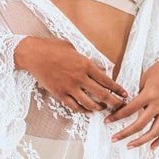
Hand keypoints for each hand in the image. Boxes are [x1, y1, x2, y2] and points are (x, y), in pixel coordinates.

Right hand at [14, 36, 128, 113]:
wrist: (33, 54)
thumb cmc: (53, 48)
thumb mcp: (74, 49)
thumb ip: (87, 60)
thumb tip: (99, 68)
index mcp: (85, 64)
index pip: (107, 80)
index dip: (118, 89)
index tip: (125, 94)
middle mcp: (79, 77)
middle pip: (102, 95)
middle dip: (114, 102)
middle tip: (121, 107)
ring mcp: (69, 87)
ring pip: (89, 104)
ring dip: (99, 108)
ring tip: (103, 108)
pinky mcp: (59, 94)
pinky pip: (74, 106)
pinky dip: (83, 110)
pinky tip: (87, 110)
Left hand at [104, 52, 158, 149]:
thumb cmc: (157, 71)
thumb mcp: (143, 79)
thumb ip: (136, 95)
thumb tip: (124, 108)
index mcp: (149, 94)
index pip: (130, 110)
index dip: (117, 117)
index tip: (107, 121)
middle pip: (140, 124)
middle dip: (125, 133)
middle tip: (113, 139)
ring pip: (154, 131)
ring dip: (141, 141)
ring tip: (129, 146)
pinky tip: (151, 148)